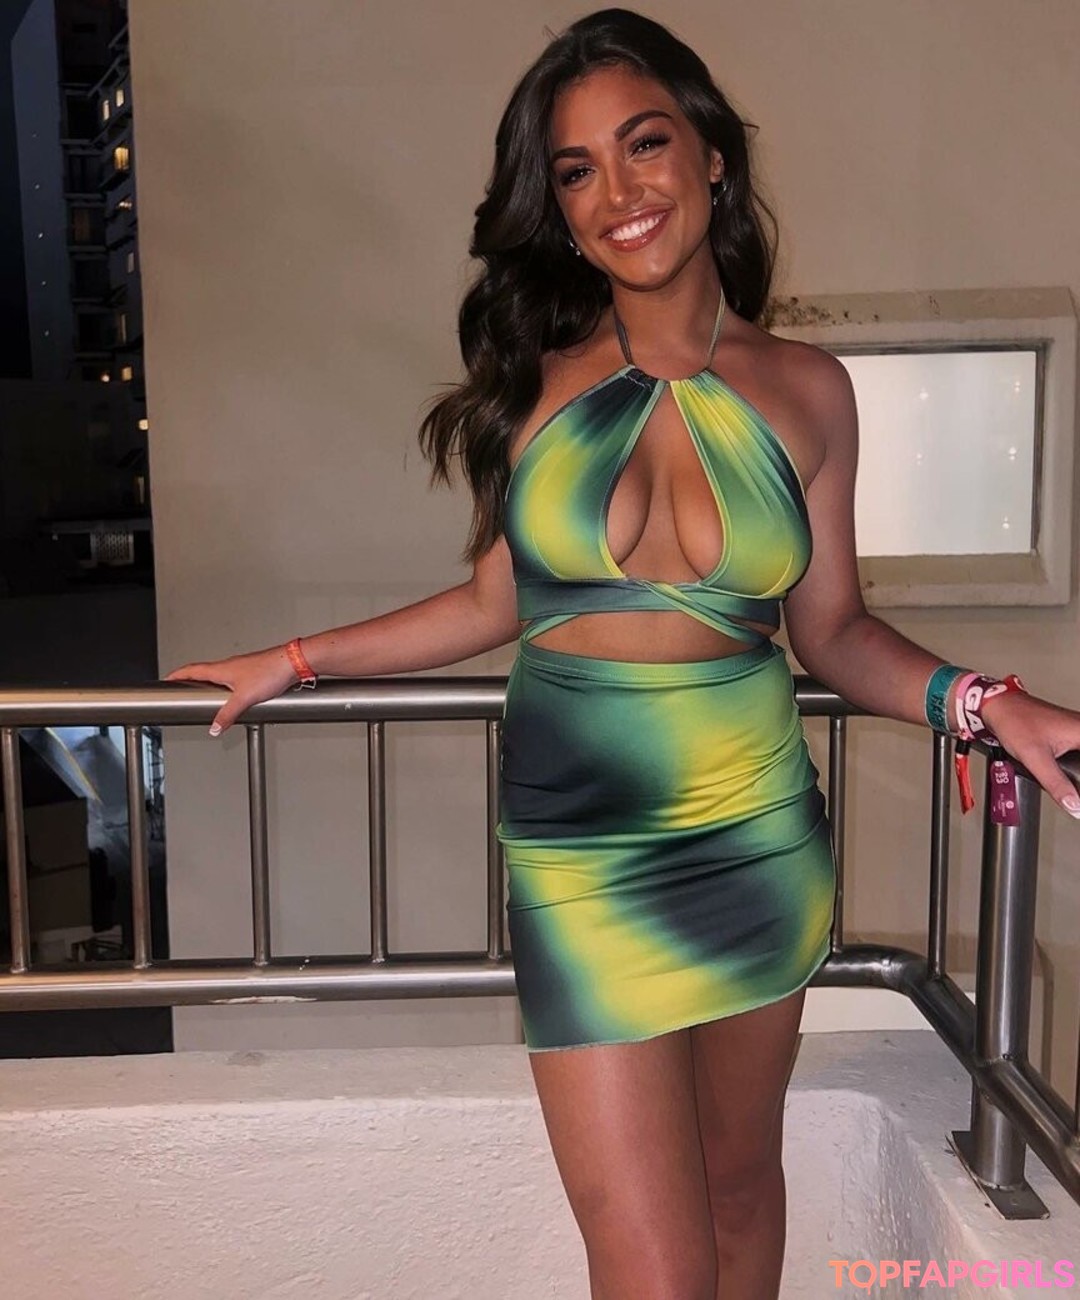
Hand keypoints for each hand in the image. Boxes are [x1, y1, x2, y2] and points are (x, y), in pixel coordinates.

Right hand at [163, 646, 298, 735]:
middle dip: (190, 680)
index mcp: (222, 669)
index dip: (177, 675)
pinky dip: (227, 688)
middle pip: (203, 672)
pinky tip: (235, 698)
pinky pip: (234, 680)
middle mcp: (230, 665)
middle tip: (182, 689)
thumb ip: (227, 714)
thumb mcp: (244, 698)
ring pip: (220, 676)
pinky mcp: (254, 672)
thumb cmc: (270, 672)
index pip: (191, 670)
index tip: (166, 680)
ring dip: (209, 684)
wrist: (293, 663)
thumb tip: (214, 727)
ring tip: (205, 697)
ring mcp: (242, 668)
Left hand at [980, 690, 1079, 818]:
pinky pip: (1074, 753)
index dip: (1079, 779)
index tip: (1073, 790)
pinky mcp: (1067, 733)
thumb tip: (1074, 806)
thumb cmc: (1015, 722)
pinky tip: (1060, 773)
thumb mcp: (1036, 758)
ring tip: (1063, 783)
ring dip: (1073, 775)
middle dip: (1075, 778)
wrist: (998, 707)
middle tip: (1066, 789)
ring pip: (1079, 759)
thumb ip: (1057, 784)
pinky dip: (1069, 766)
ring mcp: (1076, 729)